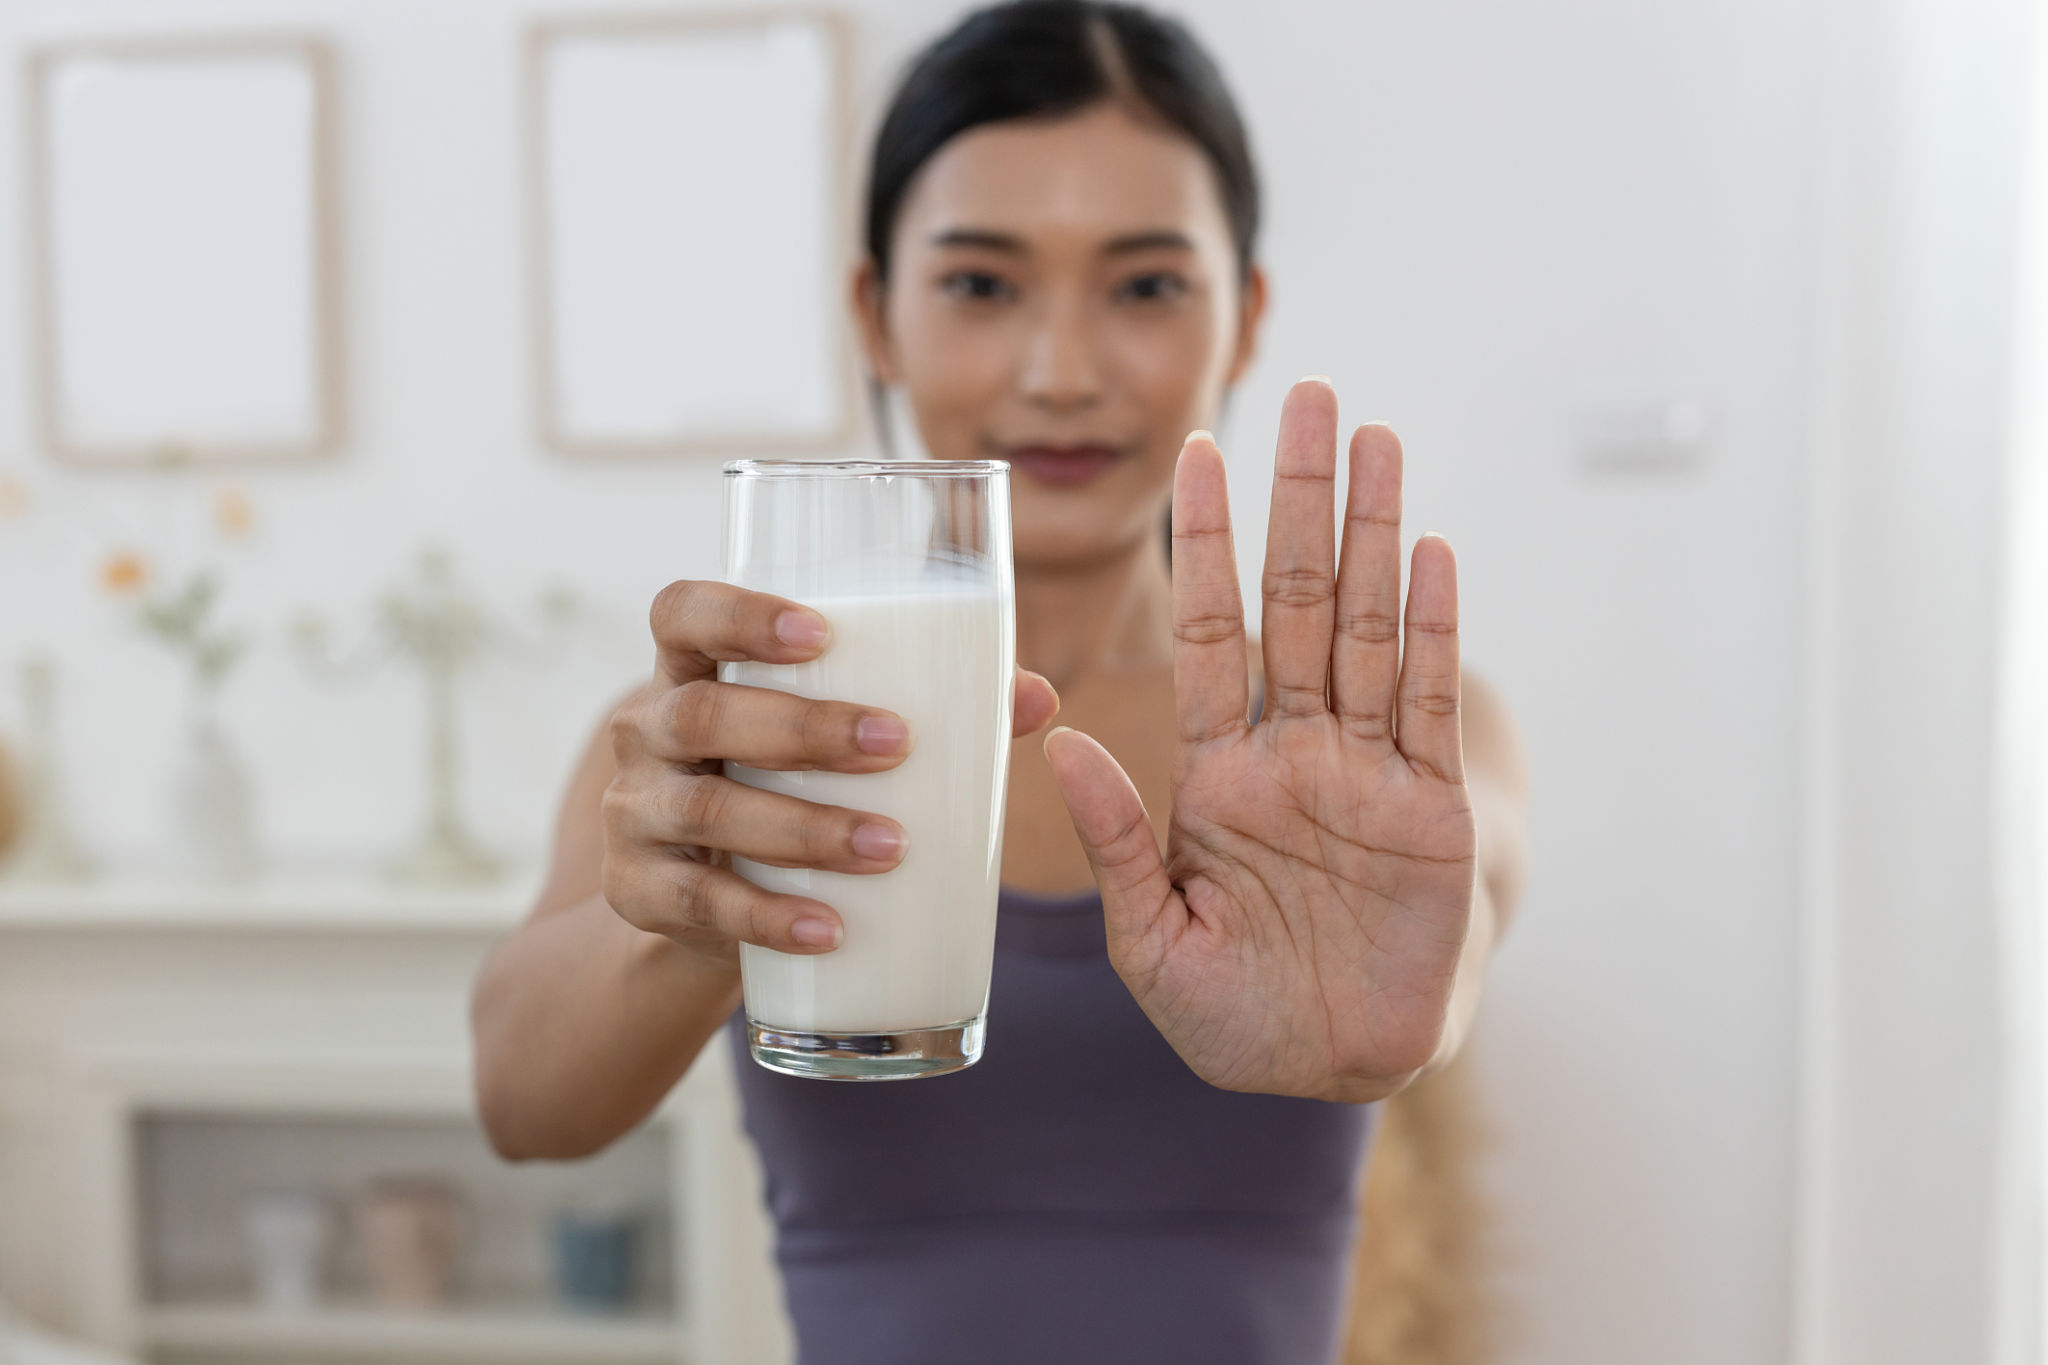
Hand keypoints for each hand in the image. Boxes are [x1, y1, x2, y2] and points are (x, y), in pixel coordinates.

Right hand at [605, 581, 1058, 960]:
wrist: (708, 901)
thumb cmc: (789, 783)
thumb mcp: (832, 738)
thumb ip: (931, 707)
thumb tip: (1035, 696)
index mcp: (690, 668)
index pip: (682, 613)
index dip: (738, 615)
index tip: (820, 634)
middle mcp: (648, 731)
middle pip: (702, 713)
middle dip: (802, 728)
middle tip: (894, 744)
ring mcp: (633, 813)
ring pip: (705, 812)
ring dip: (803, 828)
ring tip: (891, 844)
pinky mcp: (635, 891)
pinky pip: (697, 905)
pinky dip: (769, 916)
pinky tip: (832, 927)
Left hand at [1045, 379, 1476, 1102]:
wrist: (1333, 1068)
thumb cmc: (1233, 1014)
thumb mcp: (1150, 937)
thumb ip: (1114, 840)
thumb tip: (1062, 738)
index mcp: (1218, 776)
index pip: (1208, 633)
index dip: (1204, 544)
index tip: (1196, 456)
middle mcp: (1294, 752)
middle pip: (1293, 602)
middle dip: (1298, 500)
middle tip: (1308, 398)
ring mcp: (1366, 772)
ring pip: (1365, 626)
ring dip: (1371, 532)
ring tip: (1374, 437)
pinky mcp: (1431, 809)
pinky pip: (1425, 702)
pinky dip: (1430, 626)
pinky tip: (1428, 549)